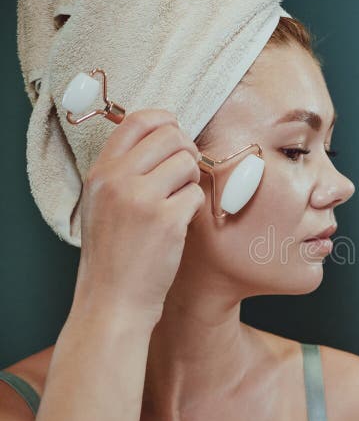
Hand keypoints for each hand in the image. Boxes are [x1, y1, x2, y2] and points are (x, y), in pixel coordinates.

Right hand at [72, 109, 203, 327]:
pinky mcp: (167, 220)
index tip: (176, 134)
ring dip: (192, 181)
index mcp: (99, 172)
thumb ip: (124, 171)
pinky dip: (194, 208)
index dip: (165, 121)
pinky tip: (179, 224)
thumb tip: (165, 138)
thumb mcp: (102, 203)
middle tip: (185, 174)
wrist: (113, 299)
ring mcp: (142, 199)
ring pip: (188, 162)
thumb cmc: (113, 254)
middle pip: (171, 136)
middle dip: (187, 151)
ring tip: (178, 203)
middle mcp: (117, 179)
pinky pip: (197, 194)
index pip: (136, 121)